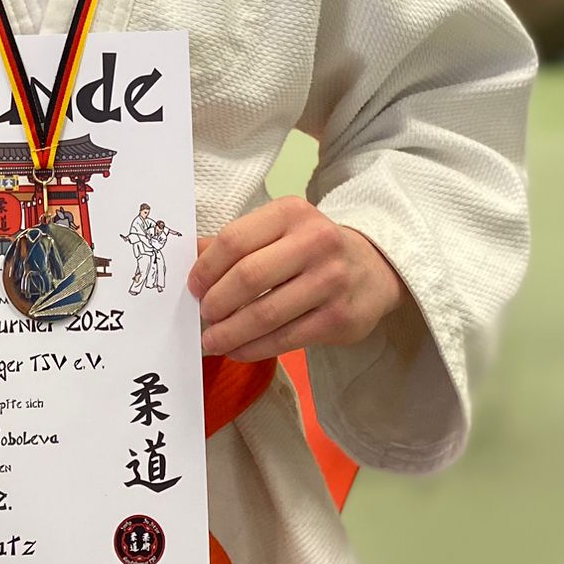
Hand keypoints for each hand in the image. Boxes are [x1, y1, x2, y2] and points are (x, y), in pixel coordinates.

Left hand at [188, 197, 406, 361]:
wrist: (374, 269)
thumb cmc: (312, 249)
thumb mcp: (279, 230)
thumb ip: (237, 242)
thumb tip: (189, 258)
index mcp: (291, 213)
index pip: (235, 240)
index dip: (206, 268)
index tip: (193, 288)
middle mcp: (315, 242)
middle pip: (248, 277)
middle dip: (216, 303)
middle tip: (202, 317)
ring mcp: (330, 281)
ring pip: (264, 314)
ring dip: (230, 333)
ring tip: (212, 341)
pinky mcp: (338, 319)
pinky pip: (284, 339)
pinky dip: (253, 348)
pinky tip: (238, 350)